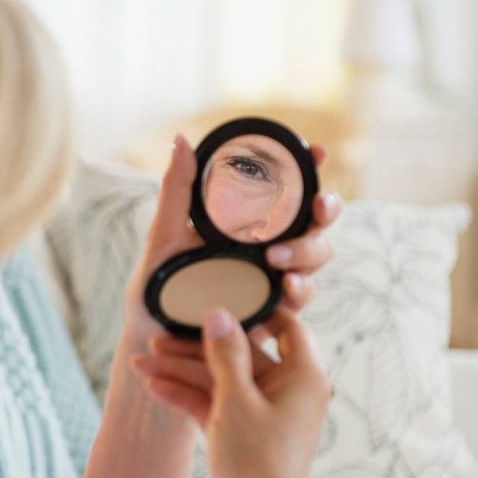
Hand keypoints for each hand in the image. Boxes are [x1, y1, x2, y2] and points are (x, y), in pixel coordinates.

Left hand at [121, 135, 339, 349]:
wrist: (151, 338)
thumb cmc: (157, 287)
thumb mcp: (165, 235)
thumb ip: (177, 190)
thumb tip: (181, 140)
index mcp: (247, 226)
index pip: (287, 193)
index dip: (308, 170)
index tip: (318, 153)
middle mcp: (267, 250)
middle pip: (314, 223)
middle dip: (326, 210)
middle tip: (318, 206)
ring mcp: (273, 281)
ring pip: (315, 259)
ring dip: (308, 252)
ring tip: (279, 257)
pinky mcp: (272, 316)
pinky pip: (298, 301)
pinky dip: (299, 290)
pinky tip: (288, 286)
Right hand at [132, 308, 330, 477]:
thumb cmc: (258, 464)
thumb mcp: (237, 399)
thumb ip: (226, 353)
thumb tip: (220, 314)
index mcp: (303, 376)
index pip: (286, 326)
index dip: (255, 310)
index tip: (222, 297)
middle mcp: (286, 390)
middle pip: (239, 354)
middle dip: (195, 349)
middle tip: (158, 339)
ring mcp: (263, 411)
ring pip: (219, 379)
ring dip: (180, 372)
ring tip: (141, 365)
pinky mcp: (242, 431)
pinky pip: (212, 403)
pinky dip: (185, 396)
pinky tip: (154, 388)